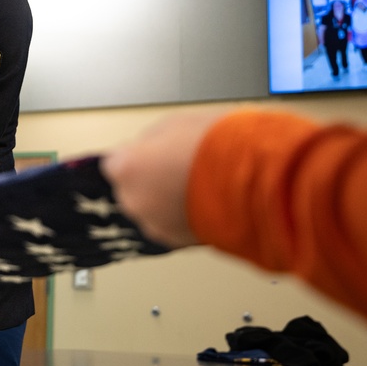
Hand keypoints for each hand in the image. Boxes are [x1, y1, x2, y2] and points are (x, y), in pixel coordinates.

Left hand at [103, 110, 224, 248]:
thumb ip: (152, 140)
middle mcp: (134, 200)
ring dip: (165, 201)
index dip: (135, 158)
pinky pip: (172, 225)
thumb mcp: (175, 124)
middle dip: (149, 180)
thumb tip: (149, 146)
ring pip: (152, 210)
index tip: (148, 155)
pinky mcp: (178, 241)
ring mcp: (155, 223)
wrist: (252, 180)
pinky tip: (202, 201)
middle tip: (176, 168)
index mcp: (126, 168)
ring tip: (195, 184)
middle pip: (132, 189)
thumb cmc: (216, 148)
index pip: (114, 164)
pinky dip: (182, 216)